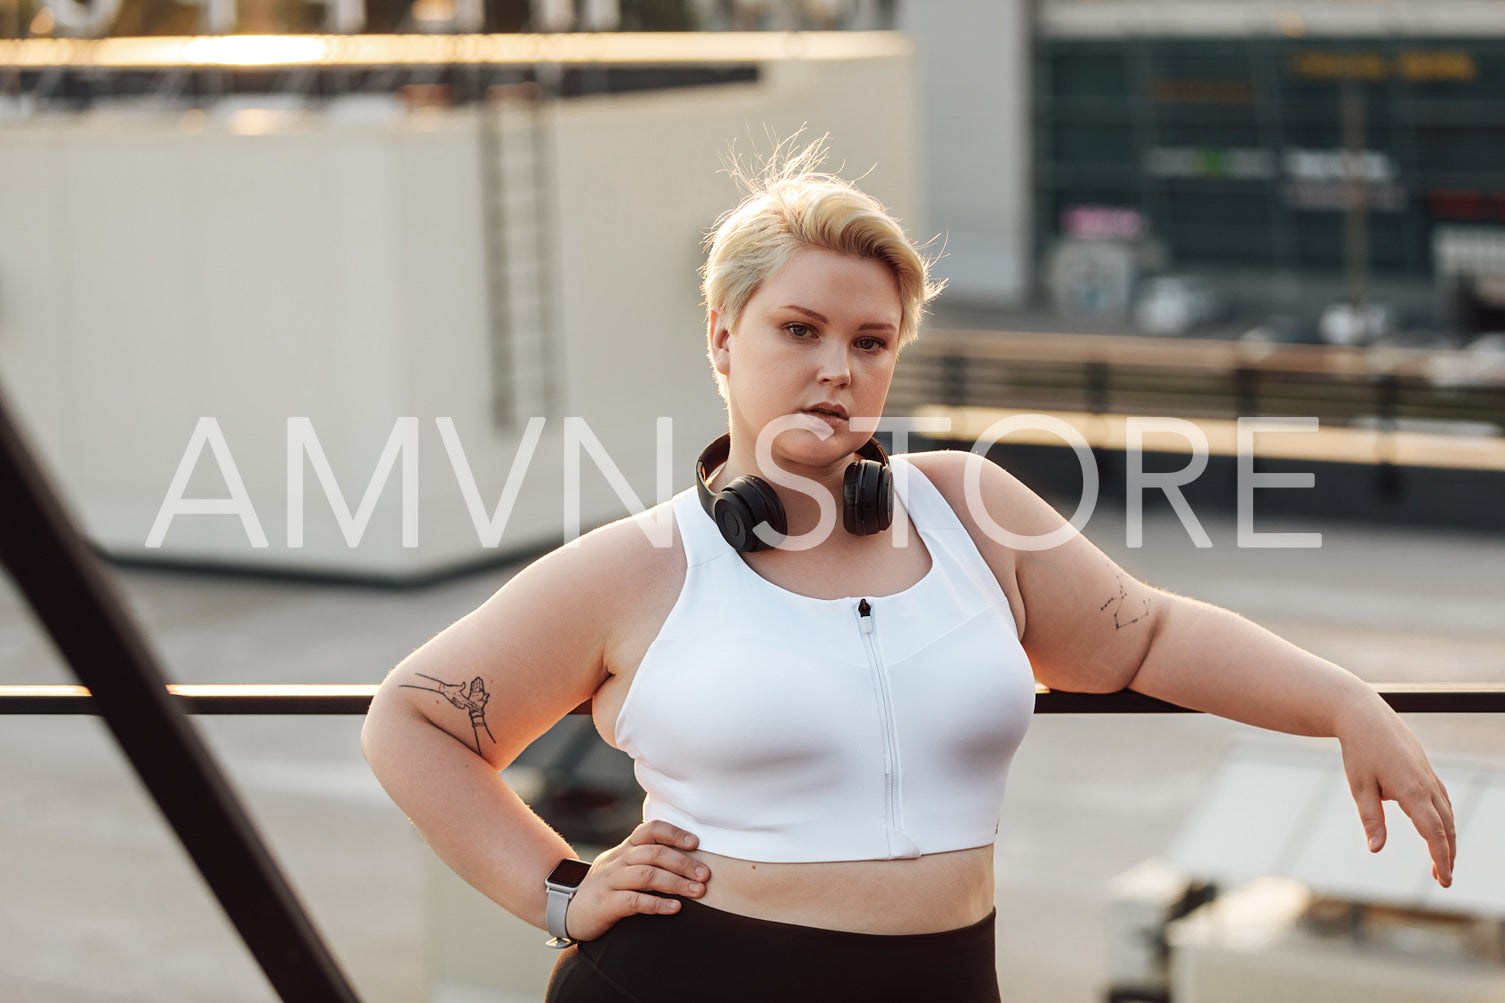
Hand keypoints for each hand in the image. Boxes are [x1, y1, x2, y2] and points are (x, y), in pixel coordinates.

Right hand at [564, 821, 709, 940]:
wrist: (567, 908)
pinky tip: (675, 908)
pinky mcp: (606, 904)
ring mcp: (611, 881)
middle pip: (654, 853)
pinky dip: (657, 903)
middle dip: (684, 862)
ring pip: (647, 875)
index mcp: (625, 849)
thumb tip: (687, 858)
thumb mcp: (622, 866)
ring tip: (698, 891)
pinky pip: (634, 901)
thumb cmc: (605, 887)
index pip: (650, 830)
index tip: (696, 843)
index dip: (674, 833)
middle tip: (706, 874)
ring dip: (676, 882)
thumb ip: (646, 859)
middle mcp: (619, 860)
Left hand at [1337, 693, 1455, 886]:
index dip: (1441, 858)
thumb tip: (1376, 850)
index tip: (1443, 880)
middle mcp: (1427, 785)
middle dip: (1448, 855)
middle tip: (1442, 880)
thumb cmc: (1358, 751)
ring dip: (1448, 840)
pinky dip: (1445, 821)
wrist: (1364, 715)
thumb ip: (1370, 819)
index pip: (1434, 833)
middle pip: (1447, 828)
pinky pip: (1443, 801)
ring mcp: (1429, 777)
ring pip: (1448, 815)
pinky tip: (1439, 832)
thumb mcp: (1359, 786)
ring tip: (1441, 862)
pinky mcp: (1426, 772)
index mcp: (1411, 791)